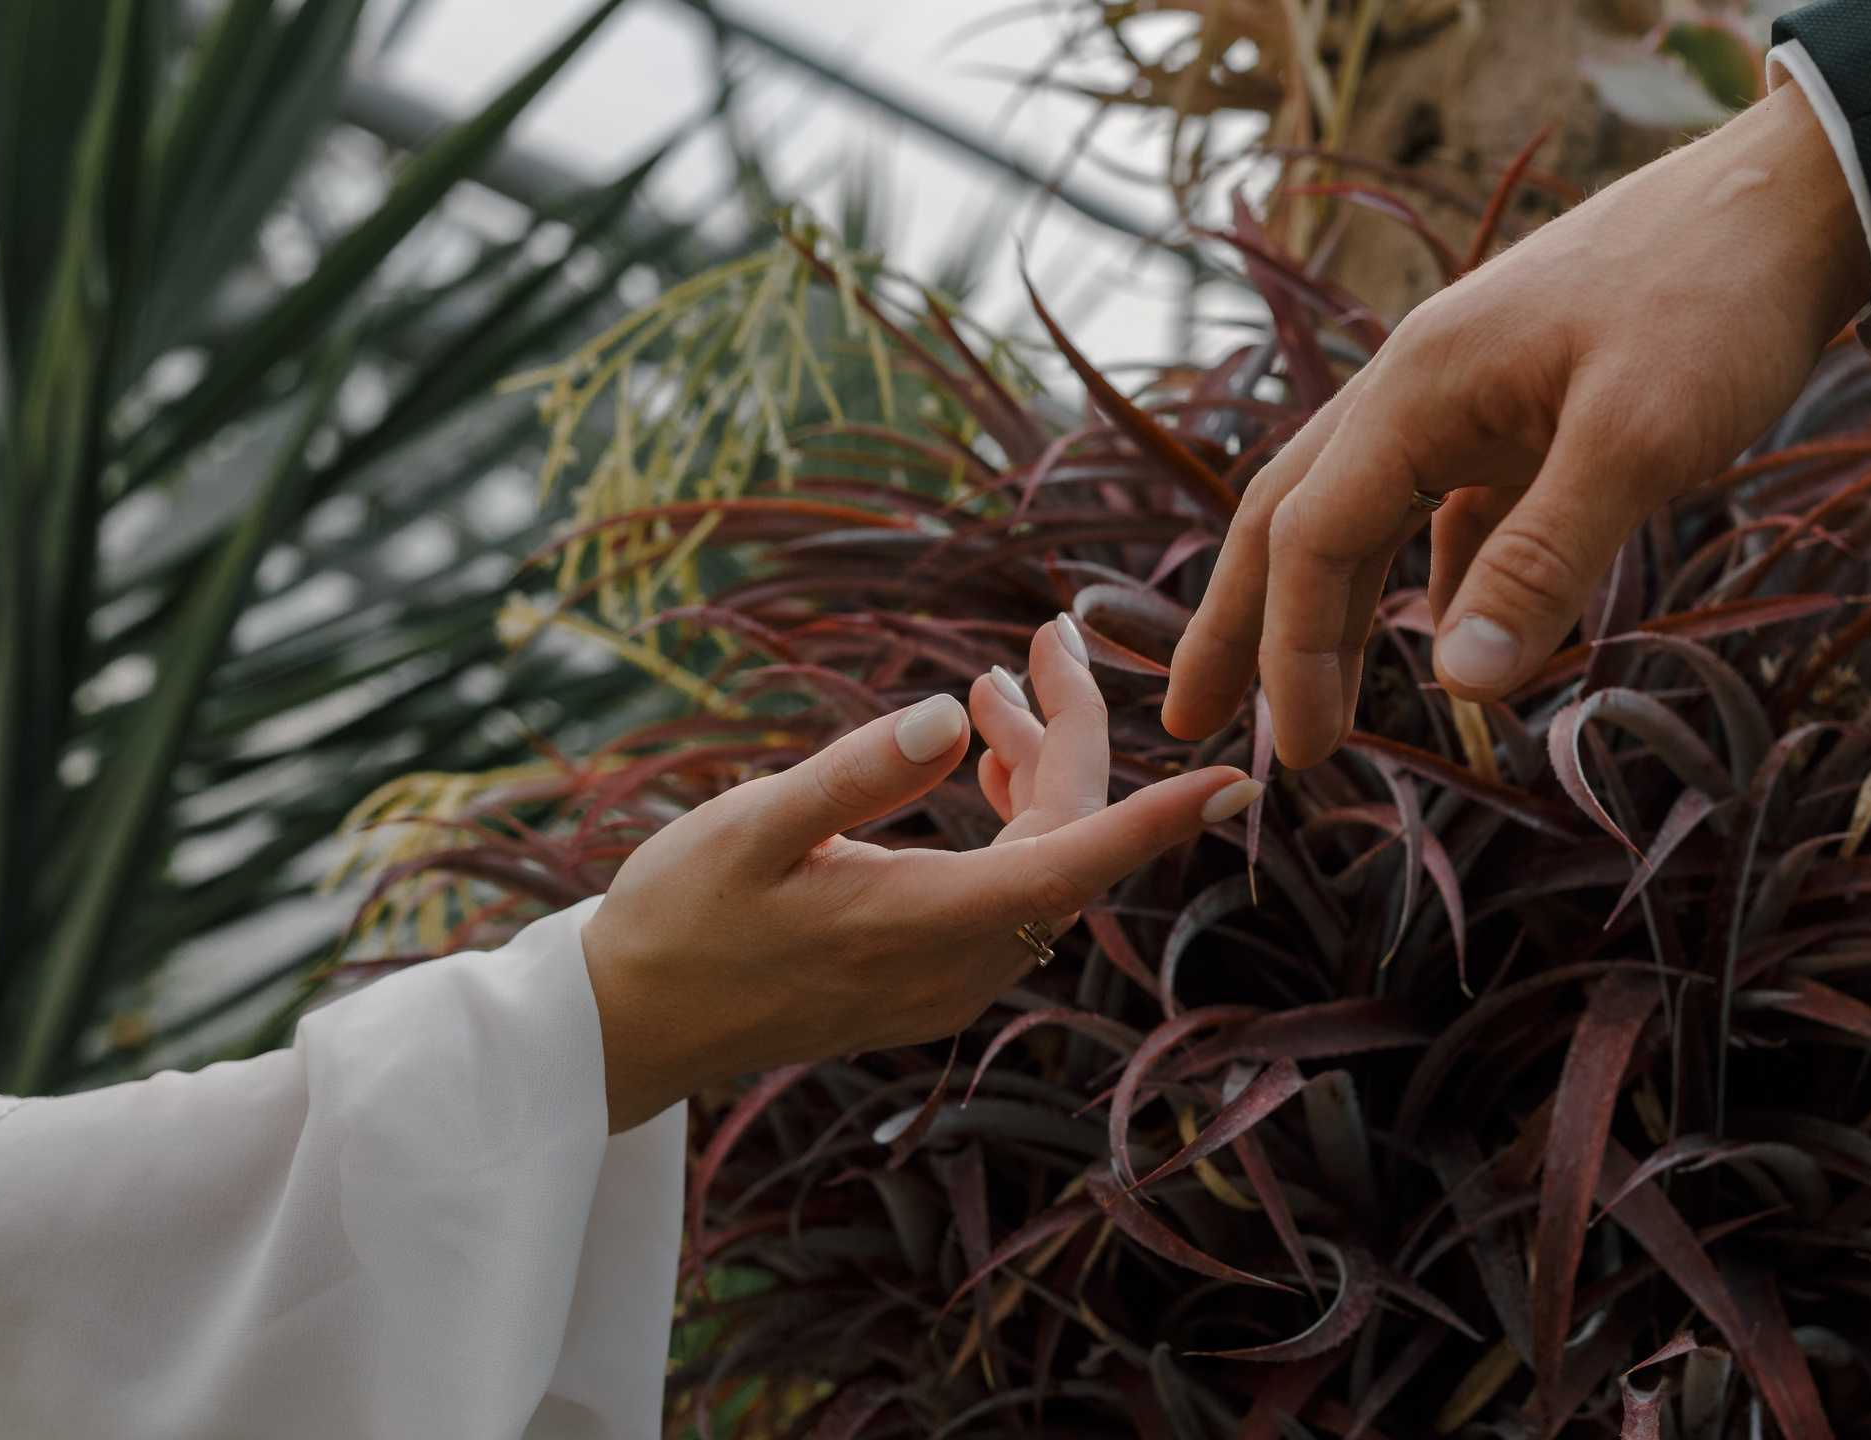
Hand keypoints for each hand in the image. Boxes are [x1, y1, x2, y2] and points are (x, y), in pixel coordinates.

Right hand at [582, 616, 1262, 1131]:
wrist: (632, 1030)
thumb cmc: (680, 920)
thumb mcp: (750, 830)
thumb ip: (853, 775)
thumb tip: (944, 719)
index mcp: (926, 924)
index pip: (1077, 863)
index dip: (1161, 817)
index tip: (1238, 779)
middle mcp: (960, 965)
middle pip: (1067, 843)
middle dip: (1073, 735)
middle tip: (1045, 638)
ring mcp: (950, 985)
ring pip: (1042, 868)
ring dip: (1037, 775)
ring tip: (993, 692)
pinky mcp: (932, 985)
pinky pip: (1010, 897)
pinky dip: (1011, 824)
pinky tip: (978, 766)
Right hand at [1163, 79, 1870, 765]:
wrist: (1795, 199)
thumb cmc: (1718, 303)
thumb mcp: (1637, 438)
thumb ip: (1546, 560)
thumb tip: (1460, 685)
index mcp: (1417, 388)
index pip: (1312, 539)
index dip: (1290, 652)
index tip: (1297, 755)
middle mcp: (1418, 386)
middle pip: (1292, 516)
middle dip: (1237, 623)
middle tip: (1189, 720)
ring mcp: (1471, 392)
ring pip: (1363, 510)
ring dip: (1326, 605)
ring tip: (1304, 694)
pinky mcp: (1527, 404)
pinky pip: (1451, 503)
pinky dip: (1436, 575)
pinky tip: (1454, 631)